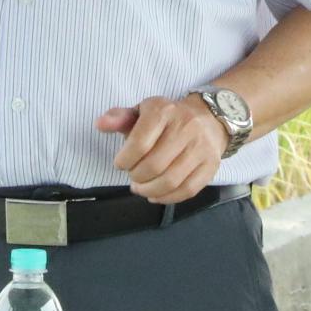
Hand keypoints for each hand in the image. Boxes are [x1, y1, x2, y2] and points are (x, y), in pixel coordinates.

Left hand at [97, 95, 226, 203]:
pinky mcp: (210, 165)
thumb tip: (100, 124)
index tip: (120, 164)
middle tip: (132, 176)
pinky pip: (187, 190)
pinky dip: (167, 198)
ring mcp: (201, 148)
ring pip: (171, 181)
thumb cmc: (167, 118)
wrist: (208, 118)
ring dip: (150, 191)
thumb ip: (120, 118)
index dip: (125, 160)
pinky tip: (156, 195)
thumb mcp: (143, 111)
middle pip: (154, 165)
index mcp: (163, 111)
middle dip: (137, 177)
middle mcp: (185, 127)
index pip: (140, 143)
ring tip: (141, 188)